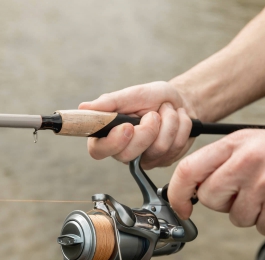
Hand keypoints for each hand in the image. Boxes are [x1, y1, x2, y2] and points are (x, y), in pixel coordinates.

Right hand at [79, 81, 195, 168]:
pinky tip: (178, 120)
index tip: (127, 127)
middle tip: (154, 114)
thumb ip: (110, 102)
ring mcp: (145, 159)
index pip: (98, 150)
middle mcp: (124, 150)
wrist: (181, 100)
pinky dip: (181, 128)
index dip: (112, 142)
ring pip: (157, 150)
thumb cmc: (154, 97)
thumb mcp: (134, 93)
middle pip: (129, 154)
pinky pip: (175, 149)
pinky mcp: (164, 160)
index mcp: (109, 134)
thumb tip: (83, 108)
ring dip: (168, 123)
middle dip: (147, 131)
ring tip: (167, 111)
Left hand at [168, 119, 264, 235]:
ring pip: (236, 217)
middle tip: (245, 192)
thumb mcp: (256, 141)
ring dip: (252, 212)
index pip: (188, 169)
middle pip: (209, 198)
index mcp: (236, 143)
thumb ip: (224, 160)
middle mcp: (247, 162)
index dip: (176, 192)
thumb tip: (194, 187)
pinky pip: (261, 227)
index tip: (180, 206)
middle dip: (223, 202)